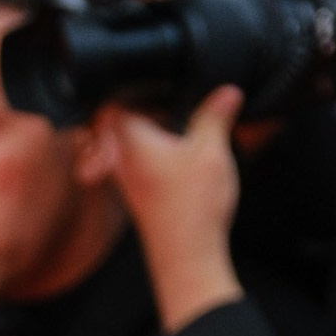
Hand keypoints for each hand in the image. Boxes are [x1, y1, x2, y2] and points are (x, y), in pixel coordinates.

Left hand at [106, 86, 243, 334]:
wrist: (186, 260)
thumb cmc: (191, 211)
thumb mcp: (211, 150)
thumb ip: (216, 115)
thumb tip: (227, 91)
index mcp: (129, 142)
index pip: (108, 104)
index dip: (124, 85)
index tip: (148, 76)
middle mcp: (121, 160)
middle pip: (118, 120)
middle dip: (142, 103)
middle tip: (171, 95)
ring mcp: (129, 179)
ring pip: (131, 140)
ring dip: (153, 125)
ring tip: (181, 118)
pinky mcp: (141, 193)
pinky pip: (142, 159)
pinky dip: (158, 147)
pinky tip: (184, 147)